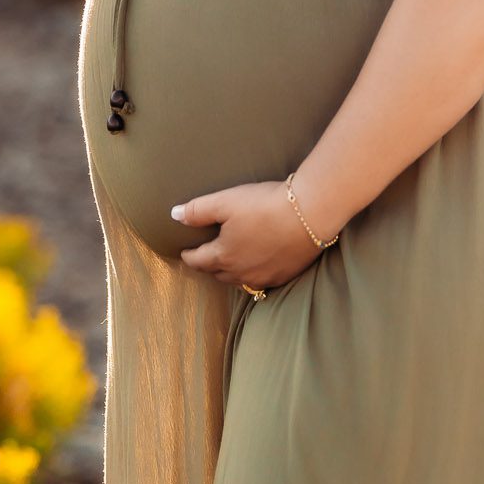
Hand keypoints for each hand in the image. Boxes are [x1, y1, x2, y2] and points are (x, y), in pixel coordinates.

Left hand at [171, 180, 326, 290]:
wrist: (310, 214)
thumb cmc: (265, 205)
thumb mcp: (226, 201)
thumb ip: (198, 210)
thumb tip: (174, 215)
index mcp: (223, 256)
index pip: (198, 261)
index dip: (188, 256)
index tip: (183, 252)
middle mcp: (241, 273)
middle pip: (217, 273)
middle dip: (208, 264)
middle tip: (203, 255)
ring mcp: (264, 278)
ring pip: (238, 280)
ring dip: (229, 272)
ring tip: (227, 261)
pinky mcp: (283, 276)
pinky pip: (261, 281)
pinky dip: (252, 274)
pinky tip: (256, 265)